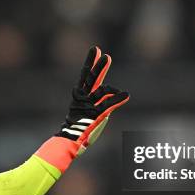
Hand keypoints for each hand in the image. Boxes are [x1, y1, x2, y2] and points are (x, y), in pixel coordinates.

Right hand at [35, 46, 129, 172]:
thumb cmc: (80, 132)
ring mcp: (87, 106)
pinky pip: (107, 105)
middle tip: (102, 53)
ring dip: (108, 80)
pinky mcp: (93, 115)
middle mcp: (82, 99)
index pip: (87, 77)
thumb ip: (102, 105)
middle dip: (96, 65)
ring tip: (108, 60)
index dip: (92, 63)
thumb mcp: (92, 116)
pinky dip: (117, 99)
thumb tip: (113, 99)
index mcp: (80, 97)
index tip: (96, 51)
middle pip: (90, 79)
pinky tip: (126, 95)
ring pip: (100, 90)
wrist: (68, 143)